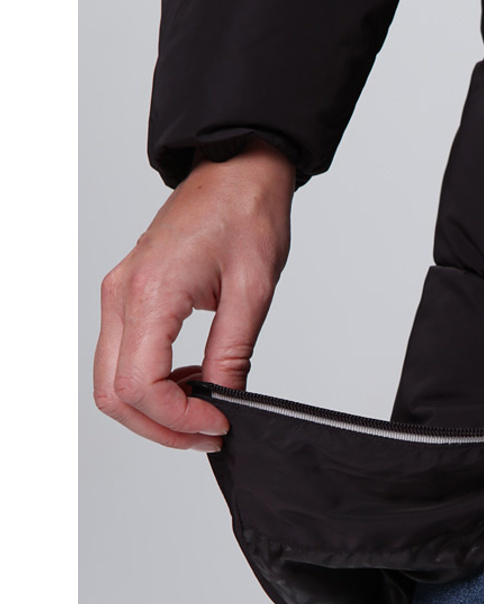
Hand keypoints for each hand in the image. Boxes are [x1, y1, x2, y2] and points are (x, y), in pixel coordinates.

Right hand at [94, 139, 295, 449]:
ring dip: (154, 409)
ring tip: (206, 409)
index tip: (219, 424)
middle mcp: (121, 295)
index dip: (179, 420)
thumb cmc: (246, 213)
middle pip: (115, 394)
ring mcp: (119, 295)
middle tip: (210, 433)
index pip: (141, 386)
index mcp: (150, 293)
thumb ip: (233, 354)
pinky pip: (123, 357)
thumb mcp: (253, 292)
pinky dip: (152, 383)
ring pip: (112, 381)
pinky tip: (194, 381)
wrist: (236, 170)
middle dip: (162, 427)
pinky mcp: (128, 295)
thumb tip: (225, 402)